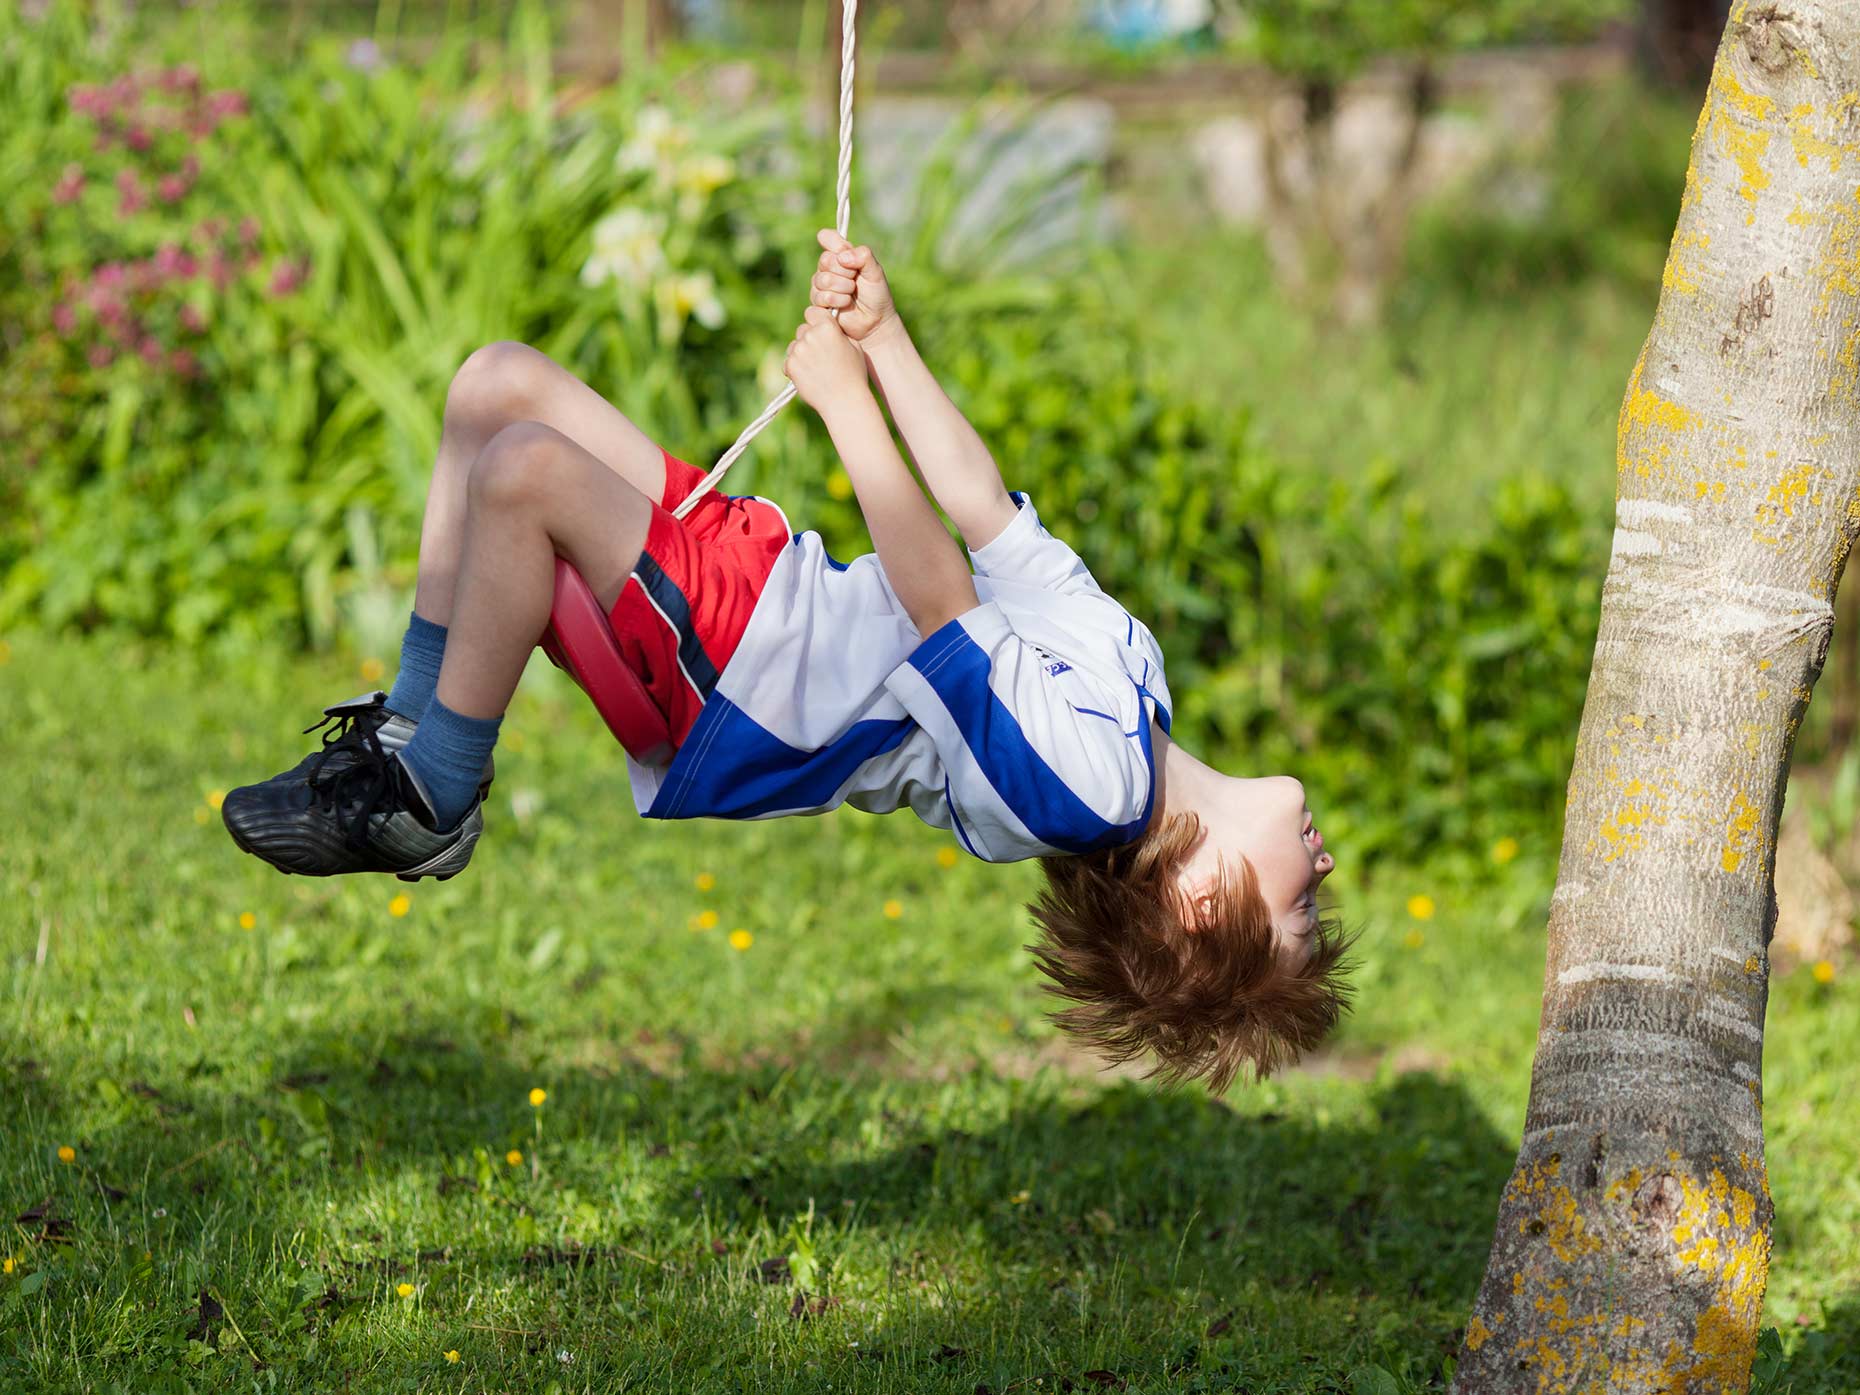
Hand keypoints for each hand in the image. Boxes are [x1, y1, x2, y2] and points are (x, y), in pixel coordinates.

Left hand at [784, 306, 866, 414]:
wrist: (844, 401)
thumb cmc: (854, 374)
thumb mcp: (854, 346)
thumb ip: (838, 333)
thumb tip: (827, 326)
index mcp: (828, 327)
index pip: (813, 312)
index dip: (816, 321)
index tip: (820, 330)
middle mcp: (811, 335)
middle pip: (803, 329)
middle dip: (809, 339)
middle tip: (821, 356)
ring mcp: (799, 350)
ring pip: (795, 345)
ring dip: (802, 353)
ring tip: (817, 369)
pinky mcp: (790, 365)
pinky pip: (788, 361)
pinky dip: (795, 367)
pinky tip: (809, 376)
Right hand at [811, 228, 898, 344]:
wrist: (875, 322)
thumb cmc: (876, 295)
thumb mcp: (875, 272)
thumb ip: (863, 256)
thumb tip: (842, 256)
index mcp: (840, 255)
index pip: (827, 238)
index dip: (835, 244)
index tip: (846, 253)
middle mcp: (828, 268)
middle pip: (825, 260)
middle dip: (845, 272)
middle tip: (855, 280)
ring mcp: (820, 285)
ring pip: (822, 279)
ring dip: (843, 288)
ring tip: (852, 294)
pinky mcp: (818, 303)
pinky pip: (821, 296)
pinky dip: (838, 301)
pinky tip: (846, 305)